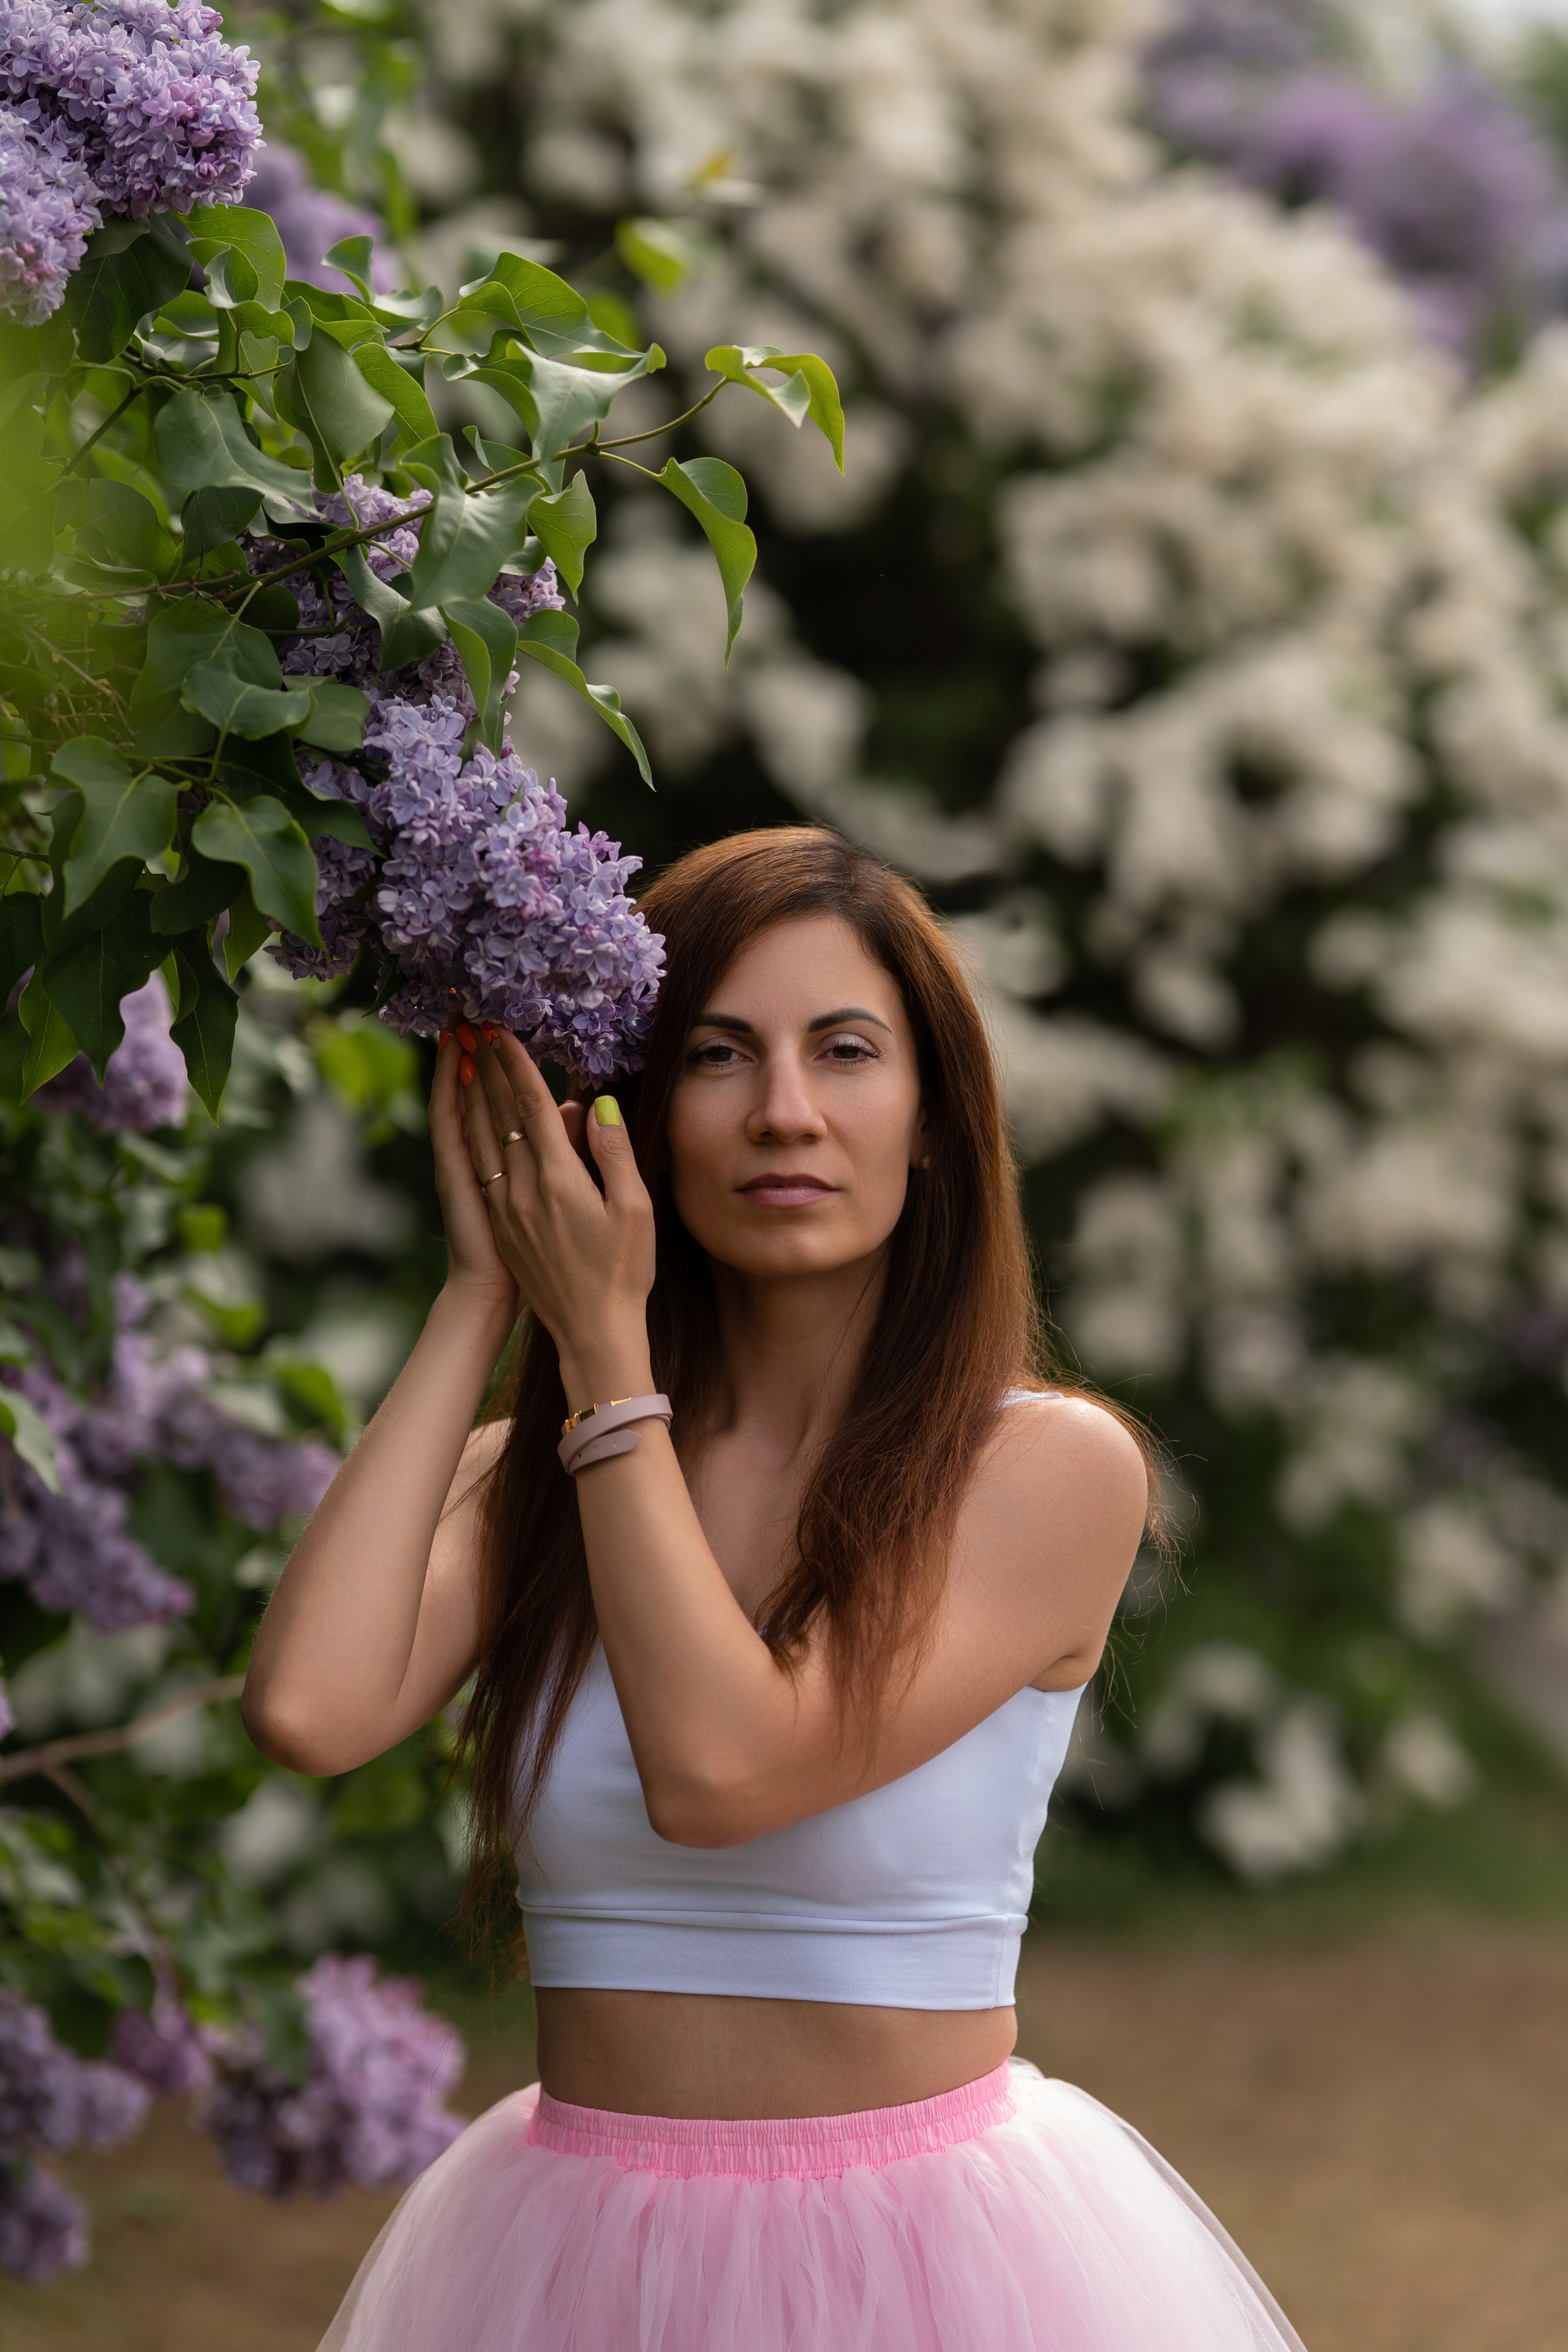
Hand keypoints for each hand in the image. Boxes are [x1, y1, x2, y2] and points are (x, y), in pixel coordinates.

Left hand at [446, 1028, 655, 1391]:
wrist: (590, 1332)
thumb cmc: (624, 1273)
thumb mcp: (636, 1210)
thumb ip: (614, 1152)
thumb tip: (596, 1104)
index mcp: (559, 1181)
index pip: (531, 1108)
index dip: (516, 1065)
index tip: (501, 1030)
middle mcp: (523, 1190)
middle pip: (500, 1115)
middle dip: (487, 1067)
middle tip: (473, 1027)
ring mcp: (506, 1208)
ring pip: (483, 1137)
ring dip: (473, 1093)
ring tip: (464, 1056)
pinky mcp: (502, 1225)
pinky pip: (482, 1165)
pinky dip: (474, 1131)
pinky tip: (472, 1115)